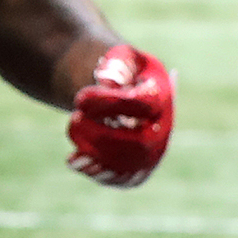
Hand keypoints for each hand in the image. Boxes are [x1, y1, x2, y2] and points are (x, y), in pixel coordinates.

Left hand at [68, 44, 173, 186]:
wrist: (120, 91)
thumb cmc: (118, 71)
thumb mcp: (119, 57)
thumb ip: (117, 65)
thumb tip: (110, 83)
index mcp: (161, 96)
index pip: (143, 104)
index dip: (109, 104)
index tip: (79, 99)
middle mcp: (163, 127)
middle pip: (141, 143)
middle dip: (103, 136)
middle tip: (74, 119)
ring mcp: (153, 151)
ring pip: (131, 166)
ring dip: (98, 158)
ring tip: (74, 141)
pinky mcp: (139, 169)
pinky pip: (123, 179)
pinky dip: (97, 174)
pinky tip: (74, 160)